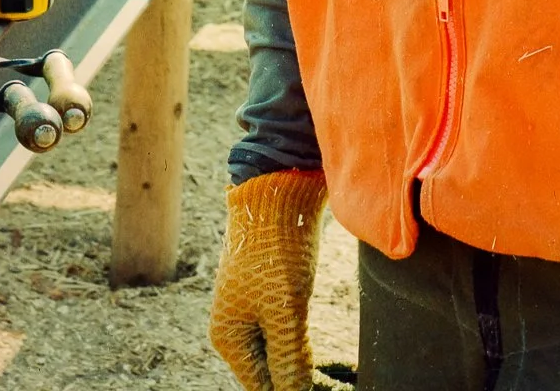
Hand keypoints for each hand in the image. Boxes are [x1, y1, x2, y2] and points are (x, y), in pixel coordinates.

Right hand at [210, 168, 328, 390]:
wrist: (279, 189)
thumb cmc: (277, 252)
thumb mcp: (285, 313)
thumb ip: (288, 361)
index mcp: (228, 337)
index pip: (260, 386)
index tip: (318, 387)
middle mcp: (235, 323)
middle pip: (269, 367)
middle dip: (297, 376)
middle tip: (331, 382)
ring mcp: (252, 303)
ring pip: (280, 345)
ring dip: (302, 357)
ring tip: (331, 371)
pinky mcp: (271, 285)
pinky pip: (286, 323)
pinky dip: (303, 334)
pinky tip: (321, 339)